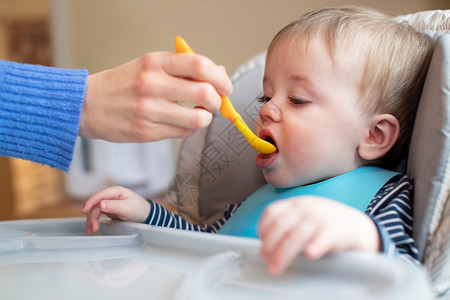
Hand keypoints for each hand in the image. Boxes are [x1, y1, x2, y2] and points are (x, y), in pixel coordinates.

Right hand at [79, 51, 232, 141]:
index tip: (225, 86)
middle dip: (218, 100)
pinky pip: (183, 133)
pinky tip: (182, 123)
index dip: (220, 77)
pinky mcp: (146, 132)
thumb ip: (183, 69)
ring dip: (206, 118)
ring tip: (199, 114)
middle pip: (205, 93)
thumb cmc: (123, 84)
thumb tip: (219, 74)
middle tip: (215, 102)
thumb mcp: (150, 65)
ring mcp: (149, 110)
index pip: (199, 65)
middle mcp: (152, 84)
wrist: (87, 104)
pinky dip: (189, 128)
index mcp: (155, 62)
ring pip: (198, 118)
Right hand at [81, 186, 150, 234]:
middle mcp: (110, 195)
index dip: (91, 202)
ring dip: (91, 219)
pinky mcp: (108, 209)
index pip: (100, 195)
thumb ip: (114, 206)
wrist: (145, 215)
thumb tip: (101, 204)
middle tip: (92, 228)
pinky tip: (92, 227)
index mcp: (115, 191)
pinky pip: (98, 214)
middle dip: (92, 216)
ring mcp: (108, 202)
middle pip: (95, 204)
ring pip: (95, 210)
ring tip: (92, 230)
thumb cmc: (139, 209)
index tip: (84, 211)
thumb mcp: (127, 208)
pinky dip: (94, 220)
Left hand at [258, 196, 380, 274]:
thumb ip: (287, 224)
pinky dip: (315, 245)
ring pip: (296, 235)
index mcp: (296, 203)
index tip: (261, 246)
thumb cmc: (326, 225)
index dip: (264, 230)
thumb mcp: (305, 217)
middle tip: (266, 261)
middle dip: (270, 246)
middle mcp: (306, 207)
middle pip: (281, 226)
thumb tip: (265, 245)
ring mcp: (321, 217)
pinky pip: (323, 237)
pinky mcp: (336, 229)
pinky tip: (310, 254)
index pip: (272, 212)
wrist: (358, 227)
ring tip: (276, 267)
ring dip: (283, 253)